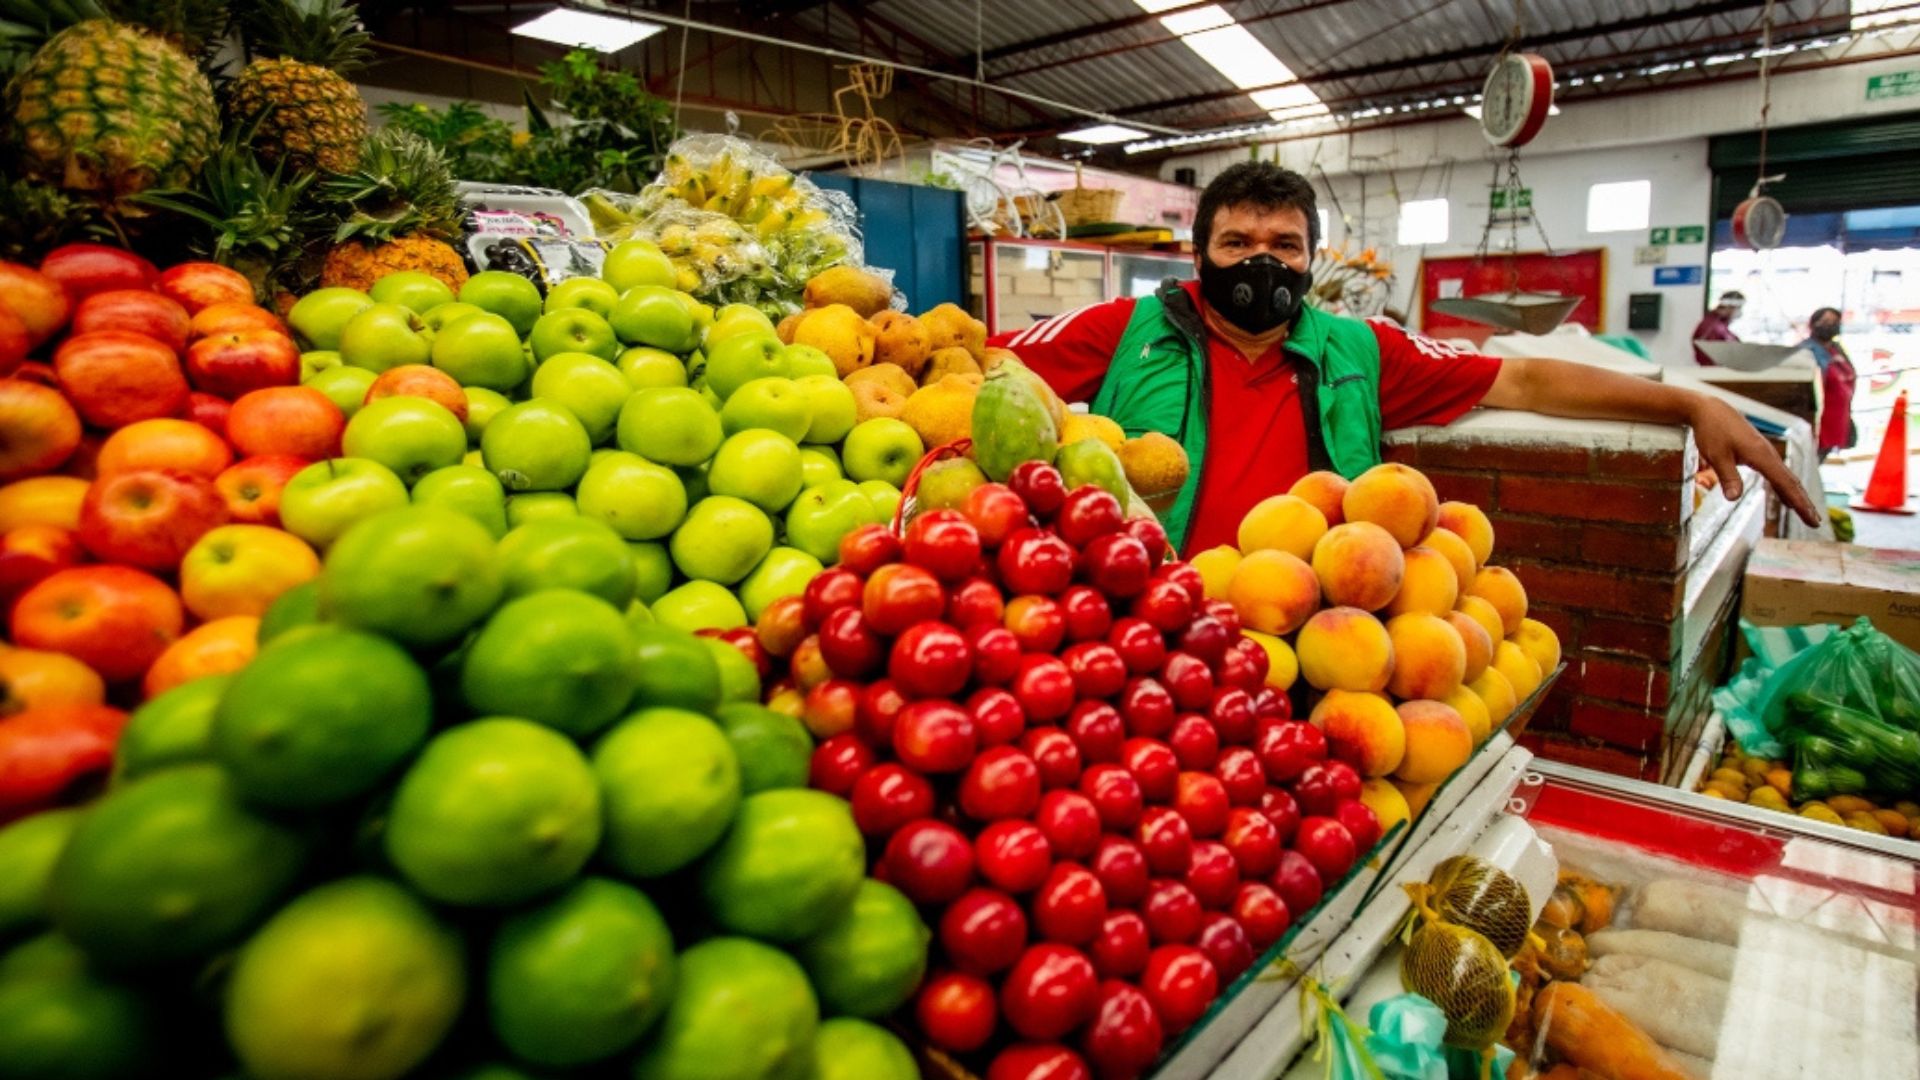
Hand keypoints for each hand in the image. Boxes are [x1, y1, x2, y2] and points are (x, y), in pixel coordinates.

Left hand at [1688, 396, 1820, 526]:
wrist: (1710, 410)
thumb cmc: (1712, 431)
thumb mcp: (1716, 455)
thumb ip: (1727, 476)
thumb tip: (1734, 498)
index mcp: (1762, 455)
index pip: (1785, 483)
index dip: (1799, 502)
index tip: (1811, 517)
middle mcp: (1769, 454)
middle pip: (1791, 482)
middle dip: (1804, 503)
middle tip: (1815, 523)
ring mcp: (1766, 454)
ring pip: (1786, 478)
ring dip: (1797, 496)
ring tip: (1807, 514)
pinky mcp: (1759, 454)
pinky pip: (1777, 474)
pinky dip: (1785, 488)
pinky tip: (1787, 499)